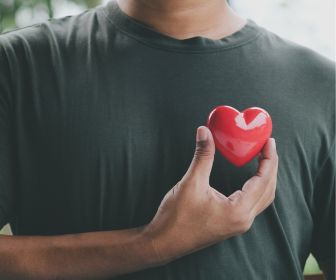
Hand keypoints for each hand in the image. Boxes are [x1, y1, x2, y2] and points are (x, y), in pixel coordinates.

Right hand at [143, 126, 277, 263]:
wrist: (163, 242)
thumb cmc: (176, 218)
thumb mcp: (191, 183)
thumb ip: (202, 156)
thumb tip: (204, 132)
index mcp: (238, 211)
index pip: (263, 180)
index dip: (268, 159)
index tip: (269, 141)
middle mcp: (243, 220)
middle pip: (268, 189)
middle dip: (270, 166)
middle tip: (267, 146)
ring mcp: (238, 224)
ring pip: (262, 198)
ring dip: (265, 178)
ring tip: (263, 159)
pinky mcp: (231, 224)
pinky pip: (253, 204)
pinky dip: (256, 187)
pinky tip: (250, 178)